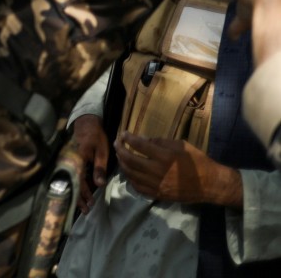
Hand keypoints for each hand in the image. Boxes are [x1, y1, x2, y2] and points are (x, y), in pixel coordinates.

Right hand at [71, 115, 108, 212]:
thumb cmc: (95, 136)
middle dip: (77, 198)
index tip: (90, 205)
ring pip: (68, 180)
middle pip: (70, 184)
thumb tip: (99, 185)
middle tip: (86, 210)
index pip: (78, 181)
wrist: (85, 122)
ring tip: (83, 204)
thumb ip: (99, 168)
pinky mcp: (66, 161)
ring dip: (75, 193)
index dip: (84, 194)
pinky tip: (79, 192)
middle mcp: (68, 162)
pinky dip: (73, 185)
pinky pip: (68, 175)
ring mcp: (65, 161)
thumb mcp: (102, 151)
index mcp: (76, 160)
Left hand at [116, 132, 241, 206]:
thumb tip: (142, 139)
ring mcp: (157, 185)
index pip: (139, 145)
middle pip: (131, 160)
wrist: (210, 185)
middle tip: (117, 143)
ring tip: (120, 156)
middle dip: (120, 150)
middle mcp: (158, 171)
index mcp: (165, 157)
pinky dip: (130, 178)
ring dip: (122, 164)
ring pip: (131, 174)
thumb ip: (160, 142)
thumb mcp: (181, 145)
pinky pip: (138, 187)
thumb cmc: (197, 161)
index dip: (128, 138)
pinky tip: (129, 172)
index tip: (123, 133)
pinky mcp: (158, 195)